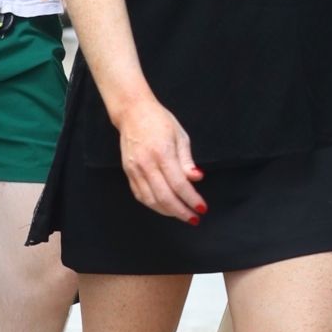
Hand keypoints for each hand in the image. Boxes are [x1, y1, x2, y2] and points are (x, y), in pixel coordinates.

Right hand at [117, 97, 206, 222]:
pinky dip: (154, 205)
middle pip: (164, 197)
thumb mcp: (180, 136)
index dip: (192, 199)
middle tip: (194, 218)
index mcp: (162, 153)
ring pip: (151, 200)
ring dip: (168, 211)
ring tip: (182, 214)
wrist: (132, 112)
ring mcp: (134, 170)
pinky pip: (140, 195)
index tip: (202, 208)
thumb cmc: (160, 121)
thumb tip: (197, 178)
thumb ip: (187, 160)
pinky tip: (165, 207)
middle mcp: (146, 164)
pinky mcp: (128, 173)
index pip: (179, 184)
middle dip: (181, 211)